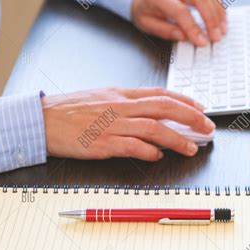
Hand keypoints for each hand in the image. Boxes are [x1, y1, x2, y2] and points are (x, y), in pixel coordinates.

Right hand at [41, 87, 214, 160]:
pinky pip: (132, 146)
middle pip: (164, 108)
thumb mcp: (102, 97)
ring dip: (177, 138)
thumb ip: (128, 103)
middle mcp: (121, 107)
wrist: (41, 120)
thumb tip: (152, 115)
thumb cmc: (71, 110)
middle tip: (208, 127)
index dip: (185, 101)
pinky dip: (149, 151)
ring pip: (153, 128)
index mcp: (121, 94)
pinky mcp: (102, 143)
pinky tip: (158, 156)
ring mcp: (112, 125)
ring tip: (192, 147)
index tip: (201, 108)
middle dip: (191, 118)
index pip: (161, 94)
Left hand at [131, 0, 226, 45]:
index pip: (180, 11)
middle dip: (211, 19)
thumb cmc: (144, 9)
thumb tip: (185, 36)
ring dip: (218, 13)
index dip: (193, 28)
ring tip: (221, 31)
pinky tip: (220, 19)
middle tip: (216, 37)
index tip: (202, 42)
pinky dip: (218, 6)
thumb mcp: (147, 24)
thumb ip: (165, 31)